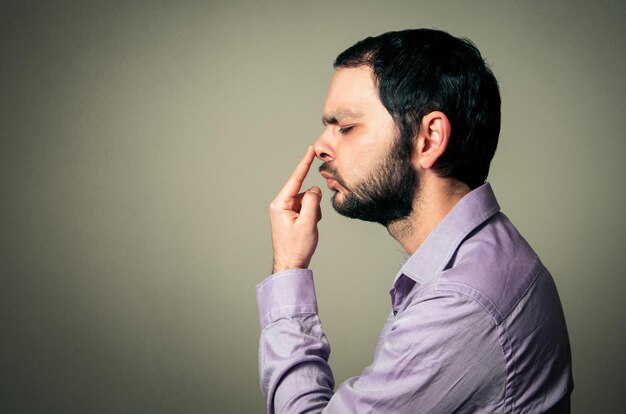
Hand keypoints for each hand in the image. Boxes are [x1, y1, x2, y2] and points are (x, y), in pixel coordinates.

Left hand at [270, 146, 321, 272]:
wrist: (291, 264)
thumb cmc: (297, 247)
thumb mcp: (308, 222)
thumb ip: (313, 201)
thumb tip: (315, 189)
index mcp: (280, 204)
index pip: (295, 179)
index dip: (304, 163)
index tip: (310, 150)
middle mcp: (280, 204)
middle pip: (305, 192)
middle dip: (313, 204)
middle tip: (311, 222)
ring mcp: (286, 210)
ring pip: (308, 201)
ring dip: (313, 212)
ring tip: (307, 229)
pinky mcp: (291, 216)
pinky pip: (307, 208)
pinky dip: (311, 216)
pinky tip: (307, 229)